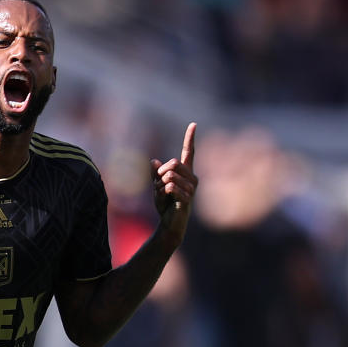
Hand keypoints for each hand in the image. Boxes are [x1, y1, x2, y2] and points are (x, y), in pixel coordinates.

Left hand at [151, 122, 197, 246]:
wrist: (169, 222)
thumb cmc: (166, 204)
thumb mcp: (157, 186)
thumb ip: (156, 174)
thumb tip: (154, 161)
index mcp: (186, 172)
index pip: (189, 152)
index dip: (190, 138)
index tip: (193, 124)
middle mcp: (192, 178)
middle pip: (173, 163)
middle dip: (161, 173)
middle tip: (159, 185)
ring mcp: (191, 188)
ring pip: (170, 176)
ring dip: (160, 186)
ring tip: (163, 195)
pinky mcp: (187, 198)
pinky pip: (171, 187)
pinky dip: (162, 192)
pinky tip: (166, 199)